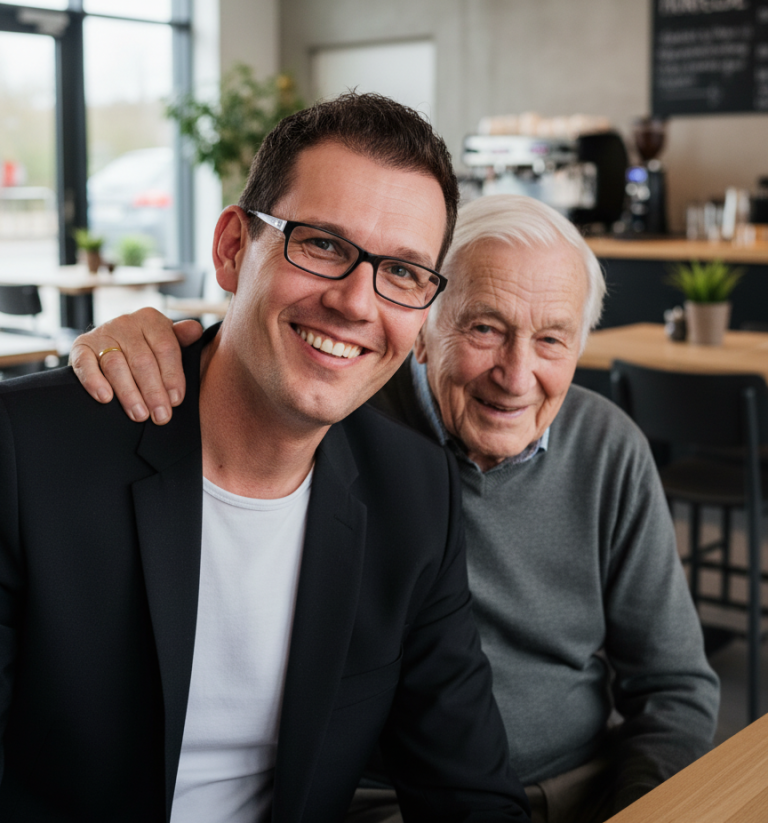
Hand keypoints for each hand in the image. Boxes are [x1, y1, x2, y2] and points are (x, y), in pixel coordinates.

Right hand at [69, 308, 203, 424]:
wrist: (109, 346)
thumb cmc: (147, 349)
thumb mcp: (167, 342)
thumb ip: (181, 339)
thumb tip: (196, 330)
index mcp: (151, 320)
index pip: (165, 348)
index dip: (172, 376)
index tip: (176, 400)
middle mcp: (126, 323)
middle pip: (142, 360)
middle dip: (153, 391)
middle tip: (161, 416)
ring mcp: (101, 334)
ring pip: (116, 365)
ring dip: (129, 393)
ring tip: (139, 415)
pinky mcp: (80, 347)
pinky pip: (85, 364)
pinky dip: (94, 382)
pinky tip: (105, 398)